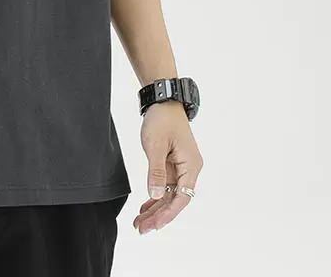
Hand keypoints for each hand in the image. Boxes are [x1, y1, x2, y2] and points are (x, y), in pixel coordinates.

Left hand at [134, 100, 202, 233]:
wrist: (163, 102)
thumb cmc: (162, 119)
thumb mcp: (156, 145)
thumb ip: (156, 172)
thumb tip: (156, 195)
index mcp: (191, 165)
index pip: (182, 197)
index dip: (168, 213)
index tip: (154, 224)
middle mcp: (188, 169)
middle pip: (175, 199)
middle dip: (158, 215)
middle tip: (141, 228)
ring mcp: (180, 167)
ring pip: (169, 194)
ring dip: (155, 208)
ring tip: (140, 222)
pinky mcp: (171, 164)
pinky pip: (165, 185)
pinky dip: (155, 196)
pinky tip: (145, 207)